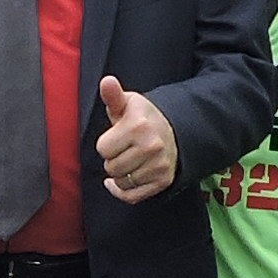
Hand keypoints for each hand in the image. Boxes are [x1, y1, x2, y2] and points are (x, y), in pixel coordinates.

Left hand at [93, 76, 179, 203]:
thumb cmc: (142, 117)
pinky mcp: (163, 181)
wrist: (174, 131)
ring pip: (121, 182)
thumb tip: (107, 82)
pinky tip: (121, 181)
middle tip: (124, 149)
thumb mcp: (128, 103)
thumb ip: (113, 95)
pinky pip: (131, 196)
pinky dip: (122, 191)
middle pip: (111, 167)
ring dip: (120, 174)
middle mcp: (151, 146)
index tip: (116, 137)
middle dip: (113, 160)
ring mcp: (159, 165)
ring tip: (128, 160)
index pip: (103, 149)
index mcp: (138, 125)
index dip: (106, 144)